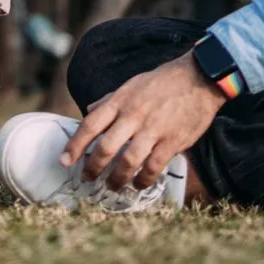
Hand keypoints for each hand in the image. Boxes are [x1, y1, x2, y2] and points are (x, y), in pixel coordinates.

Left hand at [61, 52, 225, 190]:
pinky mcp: (173, 141)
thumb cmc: (162, 82)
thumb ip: (109, 101)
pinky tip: (138, 184)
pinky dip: (143, 179)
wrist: (198, 78)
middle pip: (106, 148)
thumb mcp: (131, 85)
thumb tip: (89, 112)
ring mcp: (153, 129)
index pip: (90, 125)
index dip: (74, 145)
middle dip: (93, 168)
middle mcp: (133, 116)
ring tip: (112, 186)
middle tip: (88, 178)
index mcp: (120, 101)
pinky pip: (153, 166)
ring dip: (117, 179)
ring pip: (128, 161)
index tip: (65, 161)